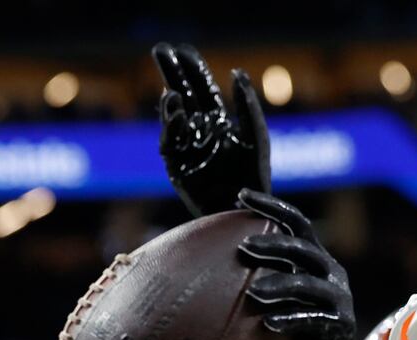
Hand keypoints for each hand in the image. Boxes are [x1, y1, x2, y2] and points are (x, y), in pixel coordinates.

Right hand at [152, 43, 269, 215]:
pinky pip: (169, 140)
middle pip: (182, 95)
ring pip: (172, 116)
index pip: (202, 88)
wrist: (244, 212)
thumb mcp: (256, 137)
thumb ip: (248, 107)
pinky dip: (171, 125)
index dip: (192, 68)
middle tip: (160, 50)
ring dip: (171, 101)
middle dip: (172, 73)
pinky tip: (176, 111)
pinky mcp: (176, 165)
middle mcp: (200, 131)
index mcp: (218, 121)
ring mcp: (186, 147)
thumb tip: (237, 72)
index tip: (182, 49)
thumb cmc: (254, 176)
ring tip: (172, 93)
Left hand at [238, 190, 385, 339]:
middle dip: (275, 244)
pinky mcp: (339, 328)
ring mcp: (339, 301)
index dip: (271, 206)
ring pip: (308, 285)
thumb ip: (262, 275)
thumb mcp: (281, 296)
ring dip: (279, 284)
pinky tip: (267, 322)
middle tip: (244, 247)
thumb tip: (208, 255)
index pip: (297, 224)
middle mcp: (332, 274)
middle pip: (304, 249)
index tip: (240, 195)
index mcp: (318, 260)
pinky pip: (313, 321)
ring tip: (253, 292)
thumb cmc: (293, 330)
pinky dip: (290, 320)